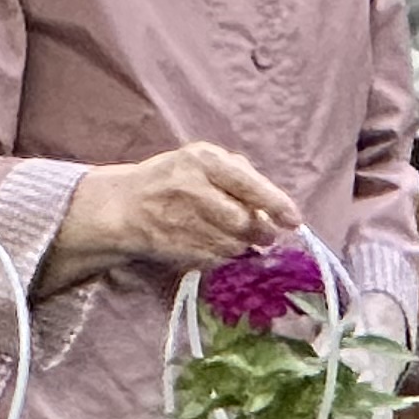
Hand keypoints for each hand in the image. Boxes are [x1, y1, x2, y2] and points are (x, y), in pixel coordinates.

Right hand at [43, 140, 302, 291]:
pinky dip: (224, 256)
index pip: (249, 185)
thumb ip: (240, 177)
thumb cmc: (173, 179)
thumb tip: (275, 209)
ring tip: (236, 238)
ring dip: (243, 246)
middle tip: (264, 234)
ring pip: (232, 244)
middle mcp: (192, 188)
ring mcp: (181, 220)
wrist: (124, 204)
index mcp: (203, 160)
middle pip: (244, 221)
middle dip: (261, 232)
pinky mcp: (175, 246)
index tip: (294, 221)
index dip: (276, 205)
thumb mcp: (203, 162)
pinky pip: (215, 259)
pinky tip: (216, 245)